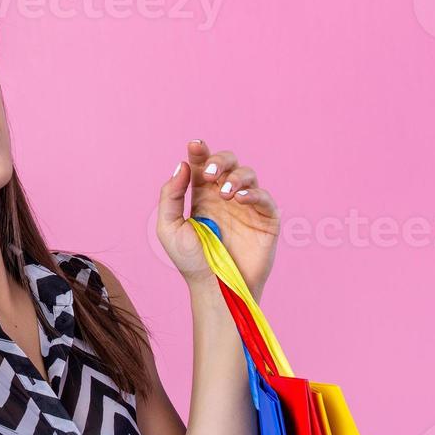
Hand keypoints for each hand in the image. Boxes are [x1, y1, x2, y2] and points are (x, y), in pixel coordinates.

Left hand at [155, 139, 280, 298]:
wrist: (214, 288)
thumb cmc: (190, 262)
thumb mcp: (169, 228)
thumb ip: (170, 195)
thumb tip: (182, 165)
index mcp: (201, 196)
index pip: (202, 165)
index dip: (200, 152)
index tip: (194, 145)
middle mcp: (224, 197)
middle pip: (228, 162)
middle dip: (219, 161)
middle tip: (209, 175)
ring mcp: (245, 207)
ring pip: (247, 174)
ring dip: (235, 177)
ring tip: (224, 195)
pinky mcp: (265, 219)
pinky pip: (264, 198)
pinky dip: (253, 193)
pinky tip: (239, 199)